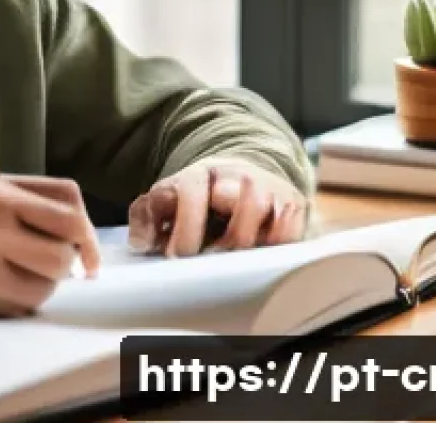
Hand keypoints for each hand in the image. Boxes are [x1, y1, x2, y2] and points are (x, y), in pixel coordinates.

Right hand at [0, 175, 100, 316]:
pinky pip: (24, 306)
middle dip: (66, 262)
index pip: (68, 204)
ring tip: (16, 272)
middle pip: (65, 250)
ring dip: (43, 283)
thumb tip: (83, 239)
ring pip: (48, 283)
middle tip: (46, 262)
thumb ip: (29, 203)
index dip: (87, 231)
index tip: (87, 250)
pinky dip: (22, 301)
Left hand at [127, 157, 306, 256]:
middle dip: (218, 234)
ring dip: (244, 240)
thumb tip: (142, 243)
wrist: (243, 177)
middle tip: (208, 262)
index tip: (178, 256)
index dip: (185, 226)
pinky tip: (258, 257)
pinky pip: (288, 229)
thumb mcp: (168, 200)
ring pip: (259, 208)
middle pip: (230, 196)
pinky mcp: (292, 204)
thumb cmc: (199, 198)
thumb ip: (146, 217)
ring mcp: (266, 187)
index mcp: (199, 173)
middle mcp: (235, 174)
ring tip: (233, 262)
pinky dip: (274, 246)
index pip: (192, 192)